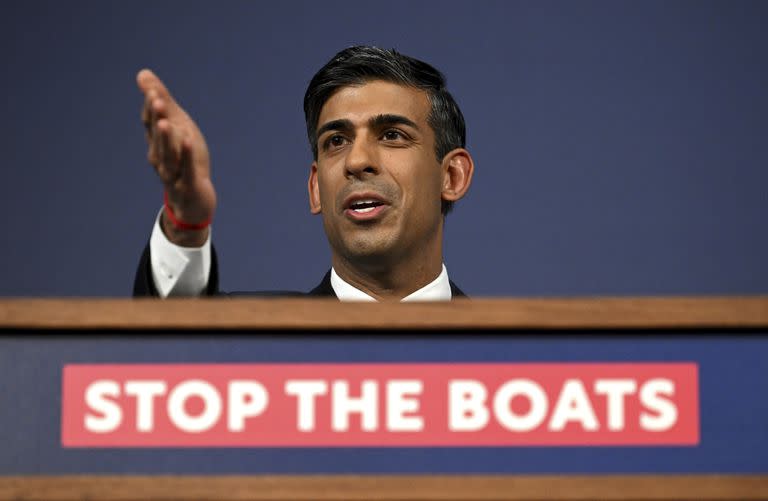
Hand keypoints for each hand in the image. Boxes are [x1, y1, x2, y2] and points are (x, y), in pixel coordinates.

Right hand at [138, 69, 215, 245]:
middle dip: (156, 118)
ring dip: (166, 138)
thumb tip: (143, 73)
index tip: (153, 90)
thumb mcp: (177, 128)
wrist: (194, 201)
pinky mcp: (188, 185)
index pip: (151, 123)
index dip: (151, 107)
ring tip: (165, 121)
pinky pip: (186, 169)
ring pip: (168, 154)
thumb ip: (162, 103)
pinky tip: (187, 141)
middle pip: (157, 137)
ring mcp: (173, 173)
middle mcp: (160, 158)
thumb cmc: (184, 160)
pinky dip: (186, 155)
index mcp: (157, 143)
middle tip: (156, 99)